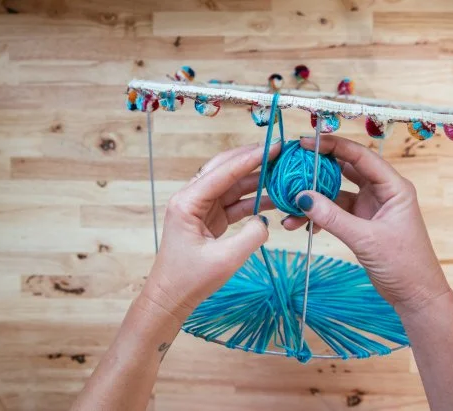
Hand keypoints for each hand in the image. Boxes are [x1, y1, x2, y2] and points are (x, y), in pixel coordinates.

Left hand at [142, 143, 279, 321]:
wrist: (170, 298)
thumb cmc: (190, 280)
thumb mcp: (226, 260)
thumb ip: (252, 235)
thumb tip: (265, 219)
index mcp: (187, 202)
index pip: (223, 172)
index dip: (250, 158)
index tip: (274, 147)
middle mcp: (191, 199)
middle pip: (225, 170)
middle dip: (252, 159)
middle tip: (279, 151)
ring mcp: (200, 208)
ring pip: (231, 185)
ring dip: (256, 180)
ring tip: (282, 174)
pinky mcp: (209, 218)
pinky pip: (234, 202)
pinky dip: (253, 200)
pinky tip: (274, 199)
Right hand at [283, 135, 449, 315]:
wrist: (415, 296)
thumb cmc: (404, 264)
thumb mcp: (366, 239)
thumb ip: (333, 217)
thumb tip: (302, 197)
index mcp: (393, 186)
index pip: (360, 156)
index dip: (333, 146)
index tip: (306, 143)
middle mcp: (381, 191)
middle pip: (345, 170)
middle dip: (318, 169)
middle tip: (292, 167)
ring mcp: (370, 207)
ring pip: (336, 193)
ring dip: (314, 200)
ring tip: (290, 207)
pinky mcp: (361, 223)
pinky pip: (334, 212)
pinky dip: (319, 216)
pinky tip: (301, 224)